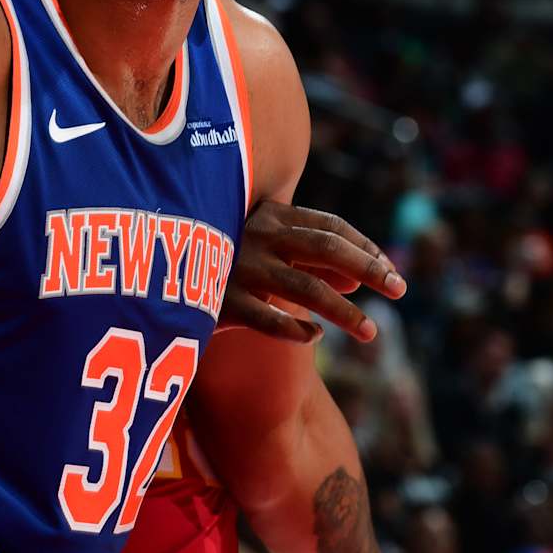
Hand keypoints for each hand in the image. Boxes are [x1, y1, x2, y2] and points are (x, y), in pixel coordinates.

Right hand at [221, 201, 405, 342]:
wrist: (153, 271)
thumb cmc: (221, 260)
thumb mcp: (266, 250)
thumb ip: (310, 261)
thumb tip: (357, 282)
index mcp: (271, 215)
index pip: (332, 226)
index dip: (366, 248)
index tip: (392, 272)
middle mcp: (258, 236)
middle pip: (326, 249)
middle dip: (369, 269)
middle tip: (400, 290)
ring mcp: (238, 268)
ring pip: (305, 288)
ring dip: (345, 312)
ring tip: (371, 332)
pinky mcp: (219, 301)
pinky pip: (267, 319)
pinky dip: (295, 329)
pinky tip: (313, 337)